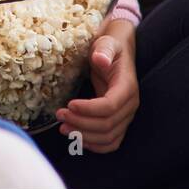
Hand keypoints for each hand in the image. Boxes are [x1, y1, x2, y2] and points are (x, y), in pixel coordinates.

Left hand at [56, 19, 138, 152]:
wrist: (116, 52)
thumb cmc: (109, 47)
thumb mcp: (106, 43)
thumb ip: (104, 50)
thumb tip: (100, 59)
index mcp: (127, 87)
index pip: (110, 106)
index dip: (89, 109)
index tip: (69, 104)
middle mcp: (129, 105)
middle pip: (107, 125)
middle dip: (81, 123)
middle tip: (59, 115)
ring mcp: (125, 115)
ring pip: (109, 137)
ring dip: (85, 136)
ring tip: (63, 128)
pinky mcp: (118, 121)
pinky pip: (111, 141)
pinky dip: (95, 145)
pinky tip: (78, 140)